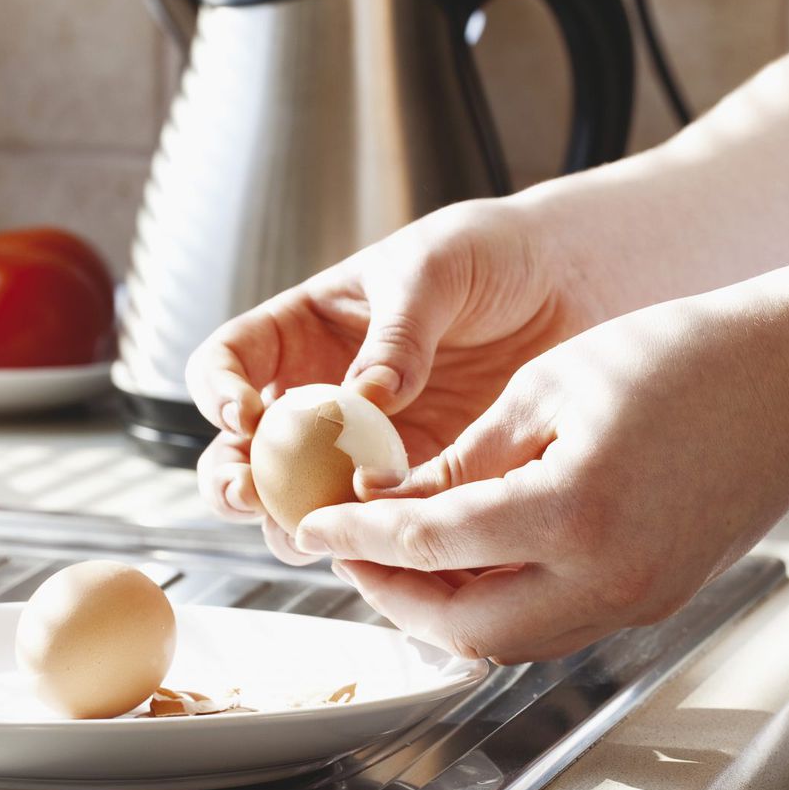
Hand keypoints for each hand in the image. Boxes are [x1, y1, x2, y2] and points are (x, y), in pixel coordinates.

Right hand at [186, 199, 595, 563]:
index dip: (216, 390)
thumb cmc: (491, 253)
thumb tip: (364, 398)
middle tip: (251, 495)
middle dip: (234, 478)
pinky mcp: (414, 478)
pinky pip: (375, 517)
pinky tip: (379, 536)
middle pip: (244, 447)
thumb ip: (397, 333)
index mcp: (303, 329)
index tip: (242, 413)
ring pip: (297, 497)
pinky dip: (368, 533)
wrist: (571, 285)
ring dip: (290, 519)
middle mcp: (320, 391)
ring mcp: (363, 442)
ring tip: (308, 525)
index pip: (228, 362)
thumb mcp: (434, 270)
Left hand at [293, 294, 788, 661]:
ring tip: (400, 553)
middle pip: (464, 628)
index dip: (359, 534)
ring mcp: (638, 600)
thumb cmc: (680, 357)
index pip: (431, 544)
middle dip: (392, 594)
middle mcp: (609, 579)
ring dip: (443, 608)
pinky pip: (553, 623)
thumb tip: (390, 498)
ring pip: (509, 639)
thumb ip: (463, 461)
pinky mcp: (654, 599)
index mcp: (574, 513)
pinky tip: (468, 558)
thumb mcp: (546, 390)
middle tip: (351, 548)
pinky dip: (498, 602)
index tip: (312, 524)